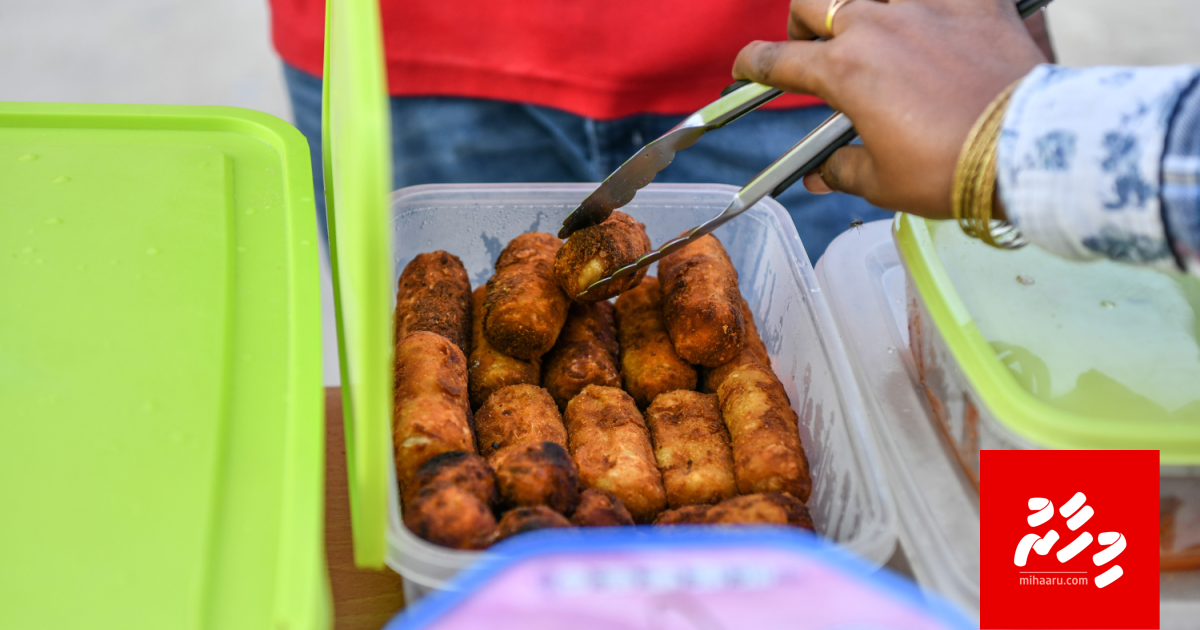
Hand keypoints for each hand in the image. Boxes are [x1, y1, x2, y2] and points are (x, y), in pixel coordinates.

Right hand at [734, 0, 1046, 217]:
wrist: (1027, 148)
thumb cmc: (951, 169)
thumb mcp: (883, 182)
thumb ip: (840, 169)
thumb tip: (818, 175)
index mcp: (844, 71)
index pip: (776, 60)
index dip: (752, 66)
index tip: (746, 71)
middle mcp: (876, 26)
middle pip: (813, 4)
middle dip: (802, 26)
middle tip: (814, 52)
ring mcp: (925, 6)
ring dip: (863, 10)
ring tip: (877, 31)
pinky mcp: (974, 1)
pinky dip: (932, 6)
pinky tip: (938, 24)